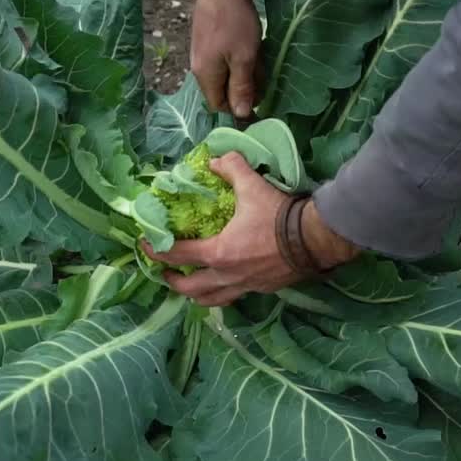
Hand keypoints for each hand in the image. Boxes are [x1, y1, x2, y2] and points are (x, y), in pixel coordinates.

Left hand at [144, 152, 360, 306]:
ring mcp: (247, 286)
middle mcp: (229, 275)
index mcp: (219, 253)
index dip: (157, 251)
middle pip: (191, 289)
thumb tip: (215, 160)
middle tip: (166, 271)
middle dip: (173, 281)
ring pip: (213, 300)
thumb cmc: (279, 215)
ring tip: (191, 286)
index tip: (146, 246)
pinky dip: (223, 293)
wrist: (314, 239)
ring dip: (197, 295)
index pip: (179, 255)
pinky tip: (225, 283)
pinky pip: (236, 296)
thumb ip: (231, 169)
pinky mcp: (263, 289)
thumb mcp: (252, 186)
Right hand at [191, 0, 260, 118]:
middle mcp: (200, 66)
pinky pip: (227, 58)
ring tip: (260, 56)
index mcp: (205, 75)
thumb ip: (241, 87)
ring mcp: (203, 51)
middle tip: (264, 74)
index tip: (260, 101)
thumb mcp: (244, 59)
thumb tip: (240, 115)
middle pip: (224, 89)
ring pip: (228, 72)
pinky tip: (253, 45)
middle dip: (245, 86)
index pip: (219, 105)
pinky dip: (241, 56)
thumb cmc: (235, 22)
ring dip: (246, 70)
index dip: (239, 107)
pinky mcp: (209, 39)